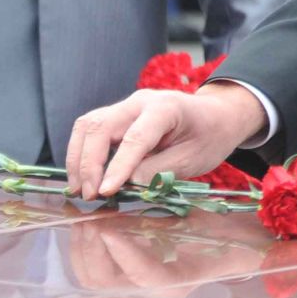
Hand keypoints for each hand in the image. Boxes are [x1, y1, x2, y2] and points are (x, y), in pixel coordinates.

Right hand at [65, 81, 268, 200]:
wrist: (217, 116)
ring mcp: (127, 106)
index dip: (118, 166)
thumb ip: (157, 170)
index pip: (135, 138)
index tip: (105, 192)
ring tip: (81, 191)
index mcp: (167, 108)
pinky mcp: (117, 115)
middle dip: (90, 164)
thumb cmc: (208, 137)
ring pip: (88, 126)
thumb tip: (123, 185)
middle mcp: (141, 101)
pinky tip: (83, 178)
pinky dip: (81, 154)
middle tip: (90, 196)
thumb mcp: (192, 159)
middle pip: (101, 127)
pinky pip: (90, 130)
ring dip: (79, 159)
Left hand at [69, 217, 266, 297]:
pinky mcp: (125, 279)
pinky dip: (85, 248)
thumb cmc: (221, 229)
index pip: (143, 274)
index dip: (124, 251)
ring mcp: (136, 288)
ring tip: (83, 217)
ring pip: (93, 277)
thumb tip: (130, 202)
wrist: (231, 244)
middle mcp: (152, 292)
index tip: (108, 227)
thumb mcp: (198, 219)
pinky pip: (96, 269)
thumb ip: (166, 219)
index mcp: (178, 280)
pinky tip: (87, 224)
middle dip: (91, 247)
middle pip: (106, 280)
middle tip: (88, 215)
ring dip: (82, 247)